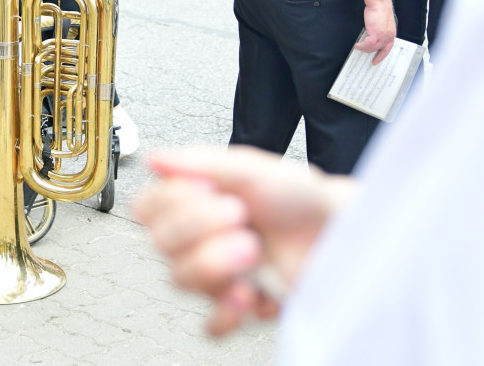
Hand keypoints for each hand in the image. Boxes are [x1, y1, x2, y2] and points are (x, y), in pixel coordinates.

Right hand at [134, 147, 350, 335]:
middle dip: (198, 225)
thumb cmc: (295, 196)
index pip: (147, 208)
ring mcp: (215, 273)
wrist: (336, 228)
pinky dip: (225, 313)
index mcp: (190, 202)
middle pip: (160, 243)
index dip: (172, 200)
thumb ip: (201, 162)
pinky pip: (211, 325)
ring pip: (180, 280)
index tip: (208, 187)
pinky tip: (246, 293)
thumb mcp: (250, 167)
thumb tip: (154, 159)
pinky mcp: (239, 304)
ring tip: (252, 248)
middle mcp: (196, 238)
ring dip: (214, 262)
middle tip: (239, 214)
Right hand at [354, 1, 394, 63]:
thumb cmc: (379, 10)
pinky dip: (362, 46)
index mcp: (391, 34)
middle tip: (362, 52)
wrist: (379, 3)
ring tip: (357, 46)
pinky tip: (357, 44)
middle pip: (379, 50)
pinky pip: (368, 45)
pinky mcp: (376, 34)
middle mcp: (389, 37)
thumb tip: (370, 37)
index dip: (381, 55)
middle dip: (370, 53)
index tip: (376, 61)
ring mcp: (383, 36)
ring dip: (364, 48)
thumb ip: (378, 31)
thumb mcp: (381, 23)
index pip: (388, 49)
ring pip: (372, 48)